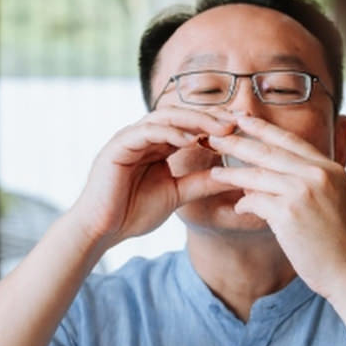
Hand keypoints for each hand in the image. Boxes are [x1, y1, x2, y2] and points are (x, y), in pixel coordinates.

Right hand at [68, 106, 241, 251]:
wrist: (103, 229)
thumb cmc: (133, 213)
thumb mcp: (177, 195)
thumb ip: (201, 183)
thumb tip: (232, 178)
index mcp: (158, 146)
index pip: (190, 127)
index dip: (215, 127)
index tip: (242, 131)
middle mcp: (145, 137)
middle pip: (182, 116)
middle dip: (210, 118)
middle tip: (237, 123)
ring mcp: (131, 138)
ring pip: (166, 117)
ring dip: (194, 121)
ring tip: (220, 129)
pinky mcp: (119, 145)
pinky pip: (146, 131)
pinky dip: (168, 133)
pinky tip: (190, 140)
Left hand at [204, 118, 345, 318]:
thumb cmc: (338, 242)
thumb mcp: (331, 200)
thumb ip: (307, 181)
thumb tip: (265, 175)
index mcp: (329, 168)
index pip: (289, 140)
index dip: (262, 128)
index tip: (241, 119)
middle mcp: (317, 175)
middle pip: (268, 151)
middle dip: (237, 143)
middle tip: (214, 138)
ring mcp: (303, 193)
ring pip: (257, 175)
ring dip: (232, 174)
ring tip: (215, 173)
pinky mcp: (289, 214)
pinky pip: (255, 201)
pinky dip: (245, 203)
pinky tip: (239, 206)